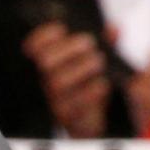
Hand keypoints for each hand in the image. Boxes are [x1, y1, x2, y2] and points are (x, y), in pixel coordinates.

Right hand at [22, 20, 110, 137]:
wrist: (91, 120)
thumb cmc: (90, 84)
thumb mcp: (96, 60)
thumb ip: (105, 44)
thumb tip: (114, 29)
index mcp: (47, 64)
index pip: (35, 46)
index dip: (45, 35)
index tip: (62, 28)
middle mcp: (45, 81)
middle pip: (46, 62)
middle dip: (69, 49)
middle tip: (89, 43)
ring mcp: (53, 99)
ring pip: (58, 82)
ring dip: (82, 68)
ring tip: (100, 62)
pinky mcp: (65, 117)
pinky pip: (74, 104)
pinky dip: (91, 91)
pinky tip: (103, 83)